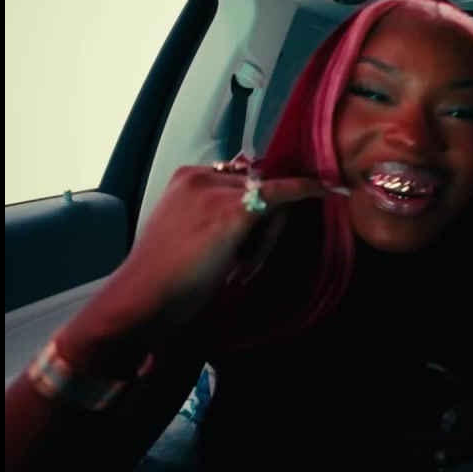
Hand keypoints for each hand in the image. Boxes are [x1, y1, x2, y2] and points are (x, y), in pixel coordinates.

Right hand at [102, 159, 329, 339]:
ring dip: (269, 231)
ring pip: (271, 196)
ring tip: (241, 264)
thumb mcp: (188, 232)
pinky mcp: (234, 211)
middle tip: (243, 260)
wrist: (144, 297)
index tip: (253, 235)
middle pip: (259, 185)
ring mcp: (217, 191)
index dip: (254, 206)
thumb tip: (254, 211)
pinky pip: (281, 193)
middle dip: (265, 219)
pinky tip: (328, 188)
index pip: (240, 179)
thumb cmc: (164, 275)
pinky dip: (306, 188)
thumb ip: (213, 214)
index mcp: (186, 177)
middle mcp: (200, 175)